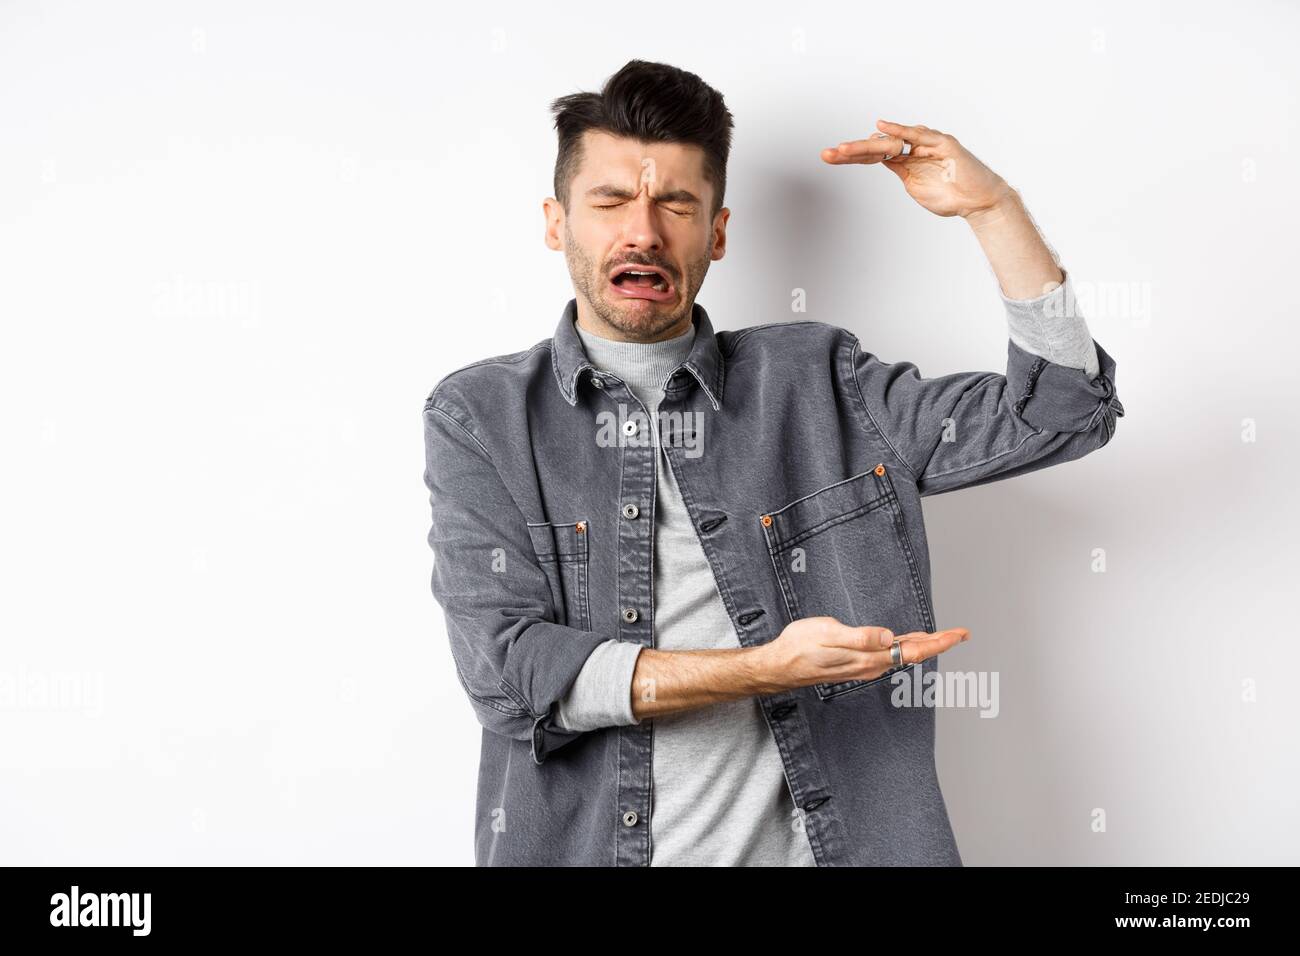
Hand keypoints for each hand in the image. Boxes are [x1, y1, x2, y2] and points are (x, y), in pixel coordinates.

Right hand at [757, 615, 968, 690]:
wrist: (780, 666)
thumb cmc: (799, 648)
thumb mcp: (827, 634)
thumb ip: (859, 637)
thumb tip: (888, 636)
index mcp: (868, 658)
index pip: (912, 651)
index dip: (938, 642)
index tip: (958, 634)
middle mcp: (871, 664)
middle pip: (913, 653)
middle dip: (939, 642)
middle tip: (962, 633)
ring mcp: (864, 664)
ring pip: (903, 654)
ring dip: (925, 644)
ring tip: (944, 636)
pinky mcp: (856, 661)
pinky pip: (890, 654)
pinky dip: (906, 646)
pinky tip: (909, 640)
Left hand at [821, 119, 1013, 219]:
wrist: (978, 202)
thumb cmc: (950, 197)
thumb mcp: (915, 188)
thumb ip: (900, 173)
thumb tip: (884, 160)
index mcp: (904, 161)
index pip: (872, 156)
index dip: (850, 157)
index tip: (827, 158)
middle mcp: (913, 148)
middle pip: (876, 147)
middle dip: (850, 151)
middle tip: (827, 154)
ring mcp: (926, 144)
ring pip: (892, 141)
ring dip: (866, 145)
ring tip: (843, 149)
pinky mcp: (942, 144)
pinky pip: (917, 136)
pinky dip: (899, 131)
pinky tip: (881, 128)